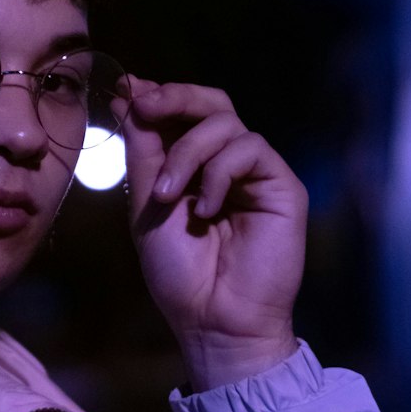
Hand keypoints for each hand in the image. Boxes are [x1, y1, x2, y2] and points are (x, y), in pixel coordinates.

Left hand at [117, 79, 306, 391]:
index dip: (159, 95)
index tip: (126, 90)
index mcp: (196, 165)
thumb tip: (130, 96)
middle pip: (212, 102)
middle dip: (175, 97)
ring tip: (167, 196)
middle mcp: (229, 163)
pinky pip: (250, 149)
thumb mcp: (147, 204)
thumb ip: (144, 151)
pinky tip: (204, 210)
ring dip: (186, 152)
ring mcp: (258, 173)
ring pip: (226, 123)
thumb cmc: (180, 272)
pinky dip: (217, 173)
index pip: (185, 112)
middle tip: (145, 105)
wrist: (212, 321)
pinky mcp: (283, 186)